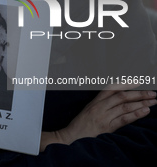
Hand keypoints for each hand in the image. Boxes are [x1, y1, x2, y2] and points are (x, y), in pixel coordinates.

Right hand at [40, 84, 156, 150]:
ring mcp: (103, 116)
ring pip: (124, 106)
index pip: (112, 88)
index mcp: (95, 101)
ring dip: (141, 103)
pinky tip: (144, 111)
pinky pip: (123, 119)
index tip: (138, 81)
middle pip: (121, 96)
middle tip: (152, 93)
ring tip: (153, 101)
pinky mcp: (106, 126)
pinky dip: (135, 114)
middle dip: (138, 93)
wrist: (71, 136)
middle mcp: (99, 107)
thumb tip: (118, 101)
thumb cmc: (80, 125)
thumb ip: (101, 105)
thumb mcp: (89, 110)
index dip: (125, 84)